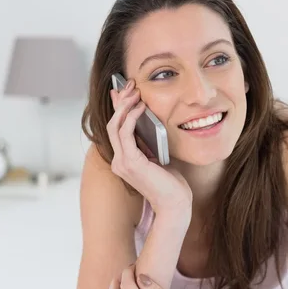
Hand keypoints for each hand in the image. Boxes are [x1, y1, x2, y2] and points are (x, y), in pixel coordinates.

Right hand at [108, 80, 191, 213]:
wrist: (175, 203)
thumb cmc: (171, 182)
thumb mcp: (158, 155)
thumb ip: (149, 141)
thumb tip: (148, 120)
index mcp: (124, 160)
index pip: (115, 129)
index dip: (118, 108)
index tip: (124, 90)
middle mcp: (118, 161)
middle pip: (112, 124)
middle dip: (120, 102)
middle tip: (130, 85)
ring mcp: (121, 163)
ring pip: (115, 126)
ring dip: (125, 106)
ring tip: (136, 92)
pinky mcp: (130, 163)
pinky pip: (125, 133)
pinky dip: (131, 117)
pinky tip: (141, 107)